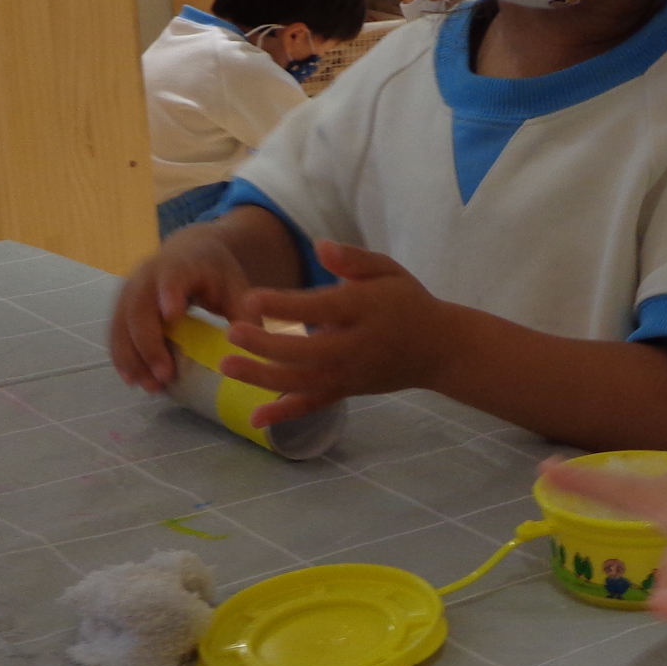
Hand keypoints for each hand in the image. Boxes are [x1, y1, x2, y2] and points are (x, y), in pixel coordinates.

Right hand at [111, 225, 256, 391]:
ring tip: (148, 386)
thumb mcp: (237, 288)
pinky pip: (115, 332)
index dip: (169, 293)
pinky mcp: (122, 305)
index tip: (172, 315)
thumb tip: (256, 353)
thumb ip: (246, 316)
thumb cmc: (217, 274)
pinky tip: (133, 380)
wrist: (190, 252)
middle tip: (164, 375)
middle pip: (139, 307)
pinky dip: (122, 356)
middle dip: (148, 343)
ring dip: (131, 357)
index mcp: (181, 264)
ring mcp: (130, 289)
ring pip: (121, 323)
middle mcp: (148, 274)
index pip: (172, 276)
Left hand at [217, 240, 446, 424]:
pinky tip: (254, 420)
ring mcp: (349, 375)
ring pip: (303, 381)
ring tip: (228, 366)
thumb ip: (353, 259)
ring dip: (263, 377)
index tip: (251, 298)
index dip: (285, 305)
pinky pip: (313, 405)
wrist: (439, 349)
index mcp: (363, 310)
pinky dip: (284, 414)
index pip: (319, 308)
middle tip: (232, 332)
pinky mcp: (346, 391)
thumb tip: (319, 245)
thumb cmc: (407, 302)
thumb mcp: (387, 270)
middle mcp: (355, 347)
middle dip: (266, 344)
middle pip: (305, 351)